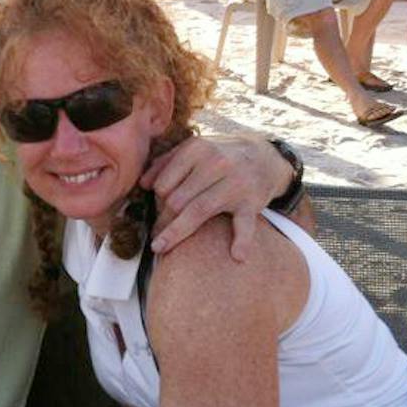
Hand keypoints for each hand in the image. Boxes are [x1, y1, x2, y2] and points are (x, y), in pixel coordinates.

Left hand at [141, 135, 291, 258]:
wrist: (264, 157)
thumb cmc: (220, 156)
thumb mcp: (194, 150)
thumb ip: (167, 162)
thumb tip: (143, 184)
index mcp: (197, 150)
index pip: (166, 182)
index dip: (156, 202)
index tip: (154, 213)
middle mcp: (216, 164)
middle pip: (178, 199)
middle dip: (163, 220)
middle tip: (156, 235)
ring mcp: (235, 183)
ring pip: (199, 211)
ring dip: (177, 232)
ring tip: (160, 248)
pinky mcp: (251, 202)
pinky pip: (245, 224)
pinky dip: (242, 240)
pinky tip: (237, 255)